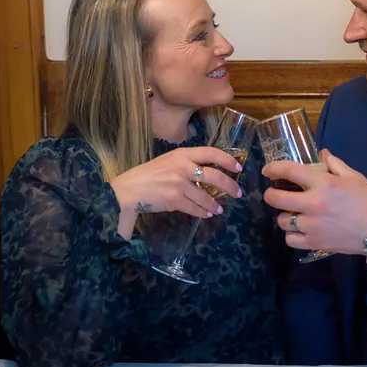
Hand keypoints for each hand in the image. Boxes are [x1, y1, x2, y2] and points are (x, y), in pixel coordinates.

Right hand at [111, 146, 242, 221]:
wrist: (128, 189)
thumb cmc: (148, 174)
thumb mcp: (168, 161)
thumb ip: (187, 164)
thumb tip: (209, 173)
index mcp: (182, 154)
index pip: (211, 152)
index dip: (227, 160)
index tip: (238, 168)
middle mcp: (183, 167)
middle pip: (215, 176)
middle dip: (230, 186)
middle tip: (237, 193)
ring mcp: (179, 184)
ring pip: (206, 196)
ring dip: (214, 205)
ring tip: (218, 209)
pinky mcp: (175, 199)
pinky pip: (195, 208)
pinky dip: (203, 212)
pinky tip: (206, 214)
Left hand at [262, 149, 366, 253]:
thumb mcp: (354, 177)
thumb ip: (334, 164)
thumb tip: (321, 154)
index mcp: (323, 184)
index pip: (289, 171)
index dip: (273, 168)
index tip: (267, 170)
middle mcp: (313, 204)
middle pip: (276, 199)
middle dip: (270, 194)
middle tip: (275, 193)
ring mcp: (312, 226)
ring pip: (282, 221)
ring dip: (284, 215)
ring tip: (292, 213)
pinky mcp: (314, 243)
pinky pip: (290, 239)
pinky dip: (292, 234)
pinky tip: (299, 230)